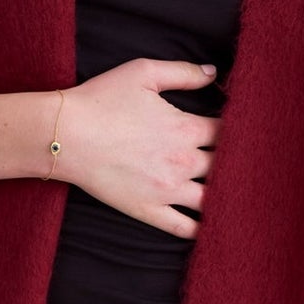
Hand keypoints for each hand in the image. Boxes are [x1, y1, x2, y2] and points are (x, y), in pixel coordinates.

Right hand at [52, 58, 221, 238]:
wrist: (65, 135)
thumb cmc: (101, 99)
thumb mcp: (144, 73)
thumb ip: (183, 73)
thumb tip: (213, 73)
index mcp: (186, 128)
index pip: (228, 132)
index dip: (236, 130)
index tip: (236, 130)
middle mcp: (184, 162)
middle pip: (225, 165)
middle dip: (232, 162)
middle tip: (239, 162)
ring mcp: (168, 191)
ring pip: (212, 199)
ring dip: (225, 195)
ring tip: (231, 193)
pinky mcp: (149, 211)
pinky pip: (185, 228)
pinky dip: (203, 230)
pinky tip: (212, 225)